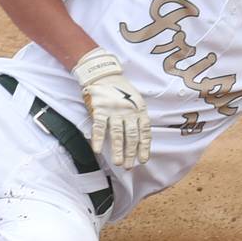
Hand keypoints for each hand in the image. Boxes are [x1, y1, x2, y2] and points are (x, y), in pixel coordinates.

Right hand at [73, 47, 149, 166]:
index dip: (144, 147)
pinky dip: (98, 138)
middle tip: (129, 166)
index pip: (144, 132)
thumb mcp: (136, 100)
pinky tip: (97, 149)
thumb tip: (139, 139)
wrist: (104, 74)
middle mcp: (128, 111)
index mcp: (140, 109)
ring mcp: (114, 110)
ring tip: (118, 162)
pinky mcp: (100, 109)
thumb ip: (137, 117)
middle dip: (131, 153)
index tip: (143, 160)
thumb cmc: (121, 90)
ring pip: (117, 134)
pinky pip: (99, 126)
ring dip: (117, 150)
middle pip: (131, 136)